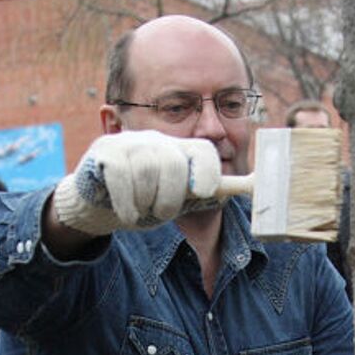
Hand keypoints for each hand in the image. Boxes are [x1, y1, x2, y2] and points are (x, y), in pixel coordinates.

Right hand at [52, 131, 221, 234]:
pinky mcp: (104, 151)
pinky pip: (122, 176)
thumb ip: (208, 193)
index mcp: (178, 151)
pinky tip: (127, 213)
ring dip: (146, 203)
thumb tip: (255, 187)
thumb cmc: (143, 202)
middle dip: (170, 199)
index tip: (201, 192)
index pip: (202, 151)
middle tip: (160, 212)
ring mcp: (129, 143)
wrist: (99, 204)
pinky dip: (127, 204)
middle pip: (175, 164)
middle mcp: (155, 141)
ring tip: (139, 211)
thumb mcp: (179, 201)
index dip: (207, 173)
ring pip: (148, 170)